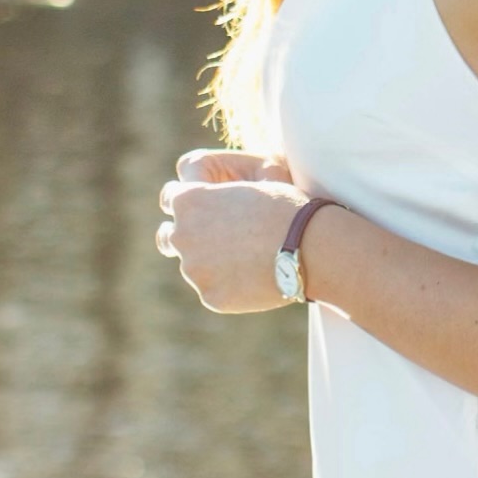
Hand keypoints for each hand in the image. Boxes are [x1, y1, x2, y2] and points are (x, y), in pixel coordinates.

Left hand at [157, 151, 309, 312]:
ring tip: (242, 259)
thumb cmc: (286, 206)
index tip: (204, 208)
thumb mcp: (252, 180)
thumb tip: (215, 194)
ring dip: (208, 262)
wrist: (308, 247)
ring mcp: (194, 269)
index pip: (170, 198)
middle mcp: (182, 234)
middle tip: (216, 238)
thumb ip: (223, 188)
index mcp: (189, 200)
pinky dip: (228, 285)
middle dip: (189, 235)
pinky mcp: (210, 296)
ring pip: (193, 265)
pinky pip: (213, 289)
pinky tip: (253, 277)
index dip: (189, 200)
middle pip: (170, 236)